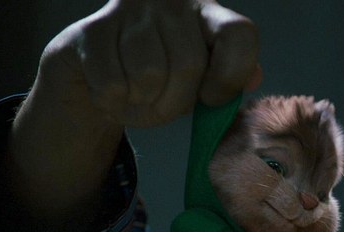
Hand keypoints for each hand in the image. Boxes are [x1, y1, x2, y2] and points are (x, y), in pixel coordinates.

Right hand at [7, 0, 260, 225]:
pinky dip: (114, 103)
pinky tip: (113, 93)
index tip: (212, 99)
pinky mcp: (91, 30)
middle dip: (176, 103)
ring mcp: (130, 10)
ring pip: (148, 74)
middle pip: (190, 64)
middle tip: (162, 108)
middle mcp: (172, 1)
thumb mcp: (203, 81)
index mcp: (209, 14)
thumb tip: (252, 77)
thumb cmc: (162, 79)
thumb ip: (230, 79)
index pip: (239, 34)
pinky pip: (112, 84)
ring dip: (143, 105)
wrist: (98, 72)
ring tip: (138, 99)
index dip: (231, 76)